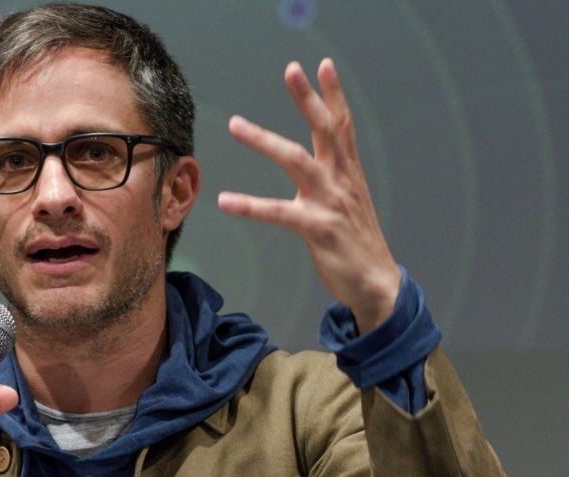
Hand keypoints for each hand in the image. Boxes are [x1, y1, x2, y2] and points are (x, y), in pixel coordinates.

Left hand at [218, 58, 400, 331]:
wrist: (377, 284)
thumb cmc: (356, 240)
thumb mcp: (350, 200)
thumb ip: (337, 175)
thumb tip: (325, 156)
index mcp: (348, 172)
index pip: (342, 125)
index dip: (333, 94)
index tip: (323, 65)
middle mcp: (341, 180)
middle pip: (325, 129)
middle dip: (308, 98)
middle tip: (292, 68)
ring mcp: (330, 202)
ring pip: (295, 160)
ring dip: (263, 139)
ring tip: (235, 124)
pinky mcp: (317, 228)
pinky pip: (278, 212)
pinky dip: (250, 206)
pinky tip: (225, 201)